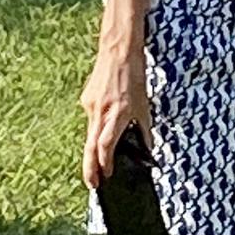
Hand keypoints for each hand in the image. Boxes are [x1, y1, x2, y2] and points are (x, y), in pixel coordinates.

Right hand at [81, 32, 150, 189]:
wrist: (118, 49)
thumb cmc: (135, 75)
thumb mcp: (144, 104)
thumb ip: (144, 129)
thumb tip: (147, 149)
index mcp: (118, 112)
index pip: (106, 145)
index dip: (105, 163)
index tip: (107, 177)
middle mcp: (101, 111)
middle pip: (90, 146)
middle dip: (90, 169)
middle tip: (92, 185)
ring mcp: (90, 105)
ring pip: (90, 133)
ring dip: (94, 148)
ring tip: (100, 162)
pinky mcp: (86, 99)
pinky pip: (91, 119)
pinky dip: (97, 127)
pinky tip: (106, 122)